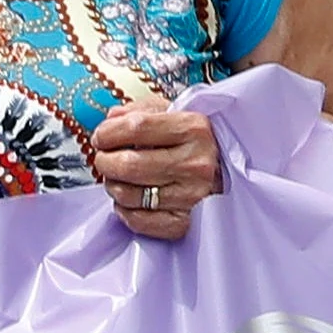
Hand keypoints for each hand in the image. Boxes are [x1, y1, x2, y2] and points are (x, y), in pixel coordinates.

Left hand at [87, 97, 218, 240]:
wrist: (232, 173)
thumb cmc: (198, 143)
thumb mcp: (177, 113)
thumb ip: (142, 111)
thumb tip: (111, 119)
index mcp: (194, 129)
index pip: (136, 127)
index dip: (108, 132)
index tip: (100, 136)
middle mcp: (195, 163)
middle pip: (128, 164)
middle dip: (105, 161)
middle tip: (104, 158)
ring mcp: (192, 196)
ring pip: (128, 194)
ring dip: (114, 186)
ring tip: (118, 178)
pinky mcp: (186, 222)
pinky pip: (139, 220)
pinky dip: (125, 211)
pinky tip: (130, 200)